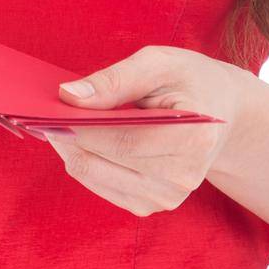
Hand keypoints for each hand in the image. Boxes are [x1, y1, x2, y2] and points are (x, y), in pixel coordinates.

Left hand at [34, 44, 251, 216]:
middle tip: (47, 109)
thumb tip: (68, 96)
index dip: (77, 125)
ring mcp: (166, 198)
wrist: (221, 113)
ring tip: (65, 119)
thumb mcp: (158, 63)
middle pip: (100, 160)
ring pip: (93, 175)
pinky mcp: (150, 206)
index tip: (47, 106)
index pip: (120, 139)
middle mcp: (180, 180)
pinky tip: (84, 138)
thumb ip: (114, 79)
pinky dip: (85, 160)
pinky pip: (99, 184)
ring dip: (72, 148)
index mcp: (190, 141)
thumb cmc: (190, 81)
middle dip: (68, 134)